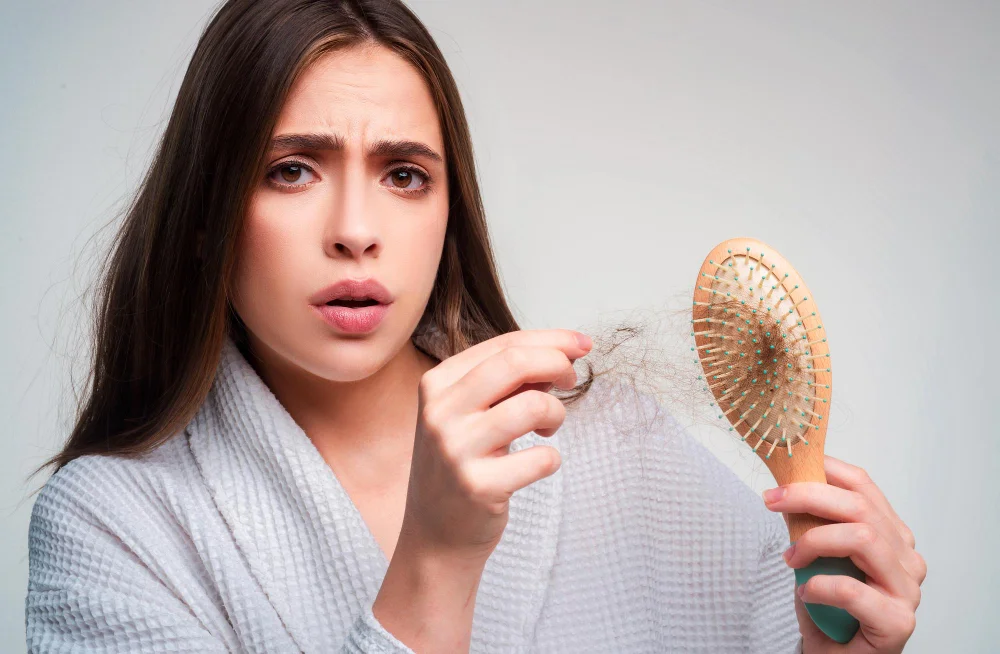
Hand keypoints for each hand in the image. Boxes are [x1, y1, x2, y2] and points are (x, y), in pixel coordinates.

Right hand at [398, 328, 591, 566]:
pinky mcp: (478, 486)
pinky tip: (537, 463)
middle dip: (557, 363)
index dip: (552, 340)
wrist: (436, 535)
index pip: (504, 345)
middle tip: (571, 380)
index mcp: (437, 384)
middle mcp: (440, 412)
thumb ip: (507, 381)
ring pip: (533, 406)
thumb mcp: (469, 413)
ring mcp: (456, 450)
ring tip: (549, 427)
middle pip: (516, 363)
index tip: (582, 344)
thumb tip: (563, 352)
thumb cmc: (462, 464)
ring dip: (556, 413)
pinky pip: (542, 458)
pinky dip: (551, 458)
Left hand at [762, 455, 925, 652]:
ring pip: (863, 538)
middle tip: (771, 500)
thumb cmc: (828, 608)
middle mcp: (906, 558)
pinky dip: (820, 585)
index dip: (825, 470)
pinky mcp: (897, 621)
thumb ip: (810, 523)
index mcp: (891, 535)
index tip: (789, 468)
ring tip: (790, 558)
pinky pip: (853, 589)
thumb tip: (785, 486)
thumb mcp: (814, 556)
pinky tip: (806, 592)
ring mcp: (906, 589)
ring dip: (814, 541)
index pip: (864, 487)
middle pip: (860, 507)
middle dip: (808, 496)